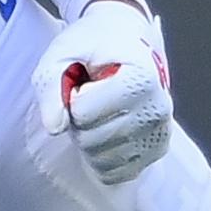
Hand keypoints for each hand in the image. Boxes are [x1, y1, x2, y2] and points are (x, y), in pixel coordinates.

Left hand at [37, 0, 171, 184]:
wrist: (126, 38)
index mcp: (140, 79)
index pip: (82, 112)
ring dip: (88, 138)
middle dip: (77, 120)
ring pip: (101, 159)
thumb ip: (50, 85)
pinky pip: (116, 172)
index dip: (71, 97)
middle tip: (88, 95)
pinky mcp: (156, 150)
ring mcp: (160, 132)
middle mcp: (157, 109)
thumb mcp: (62, 51)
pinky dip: (100, 157)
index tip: (84, 79)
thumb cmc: (93, 43)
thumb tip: (54, 127)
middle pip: (91, 139)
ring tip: (99, 108)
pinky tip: (106, 129)